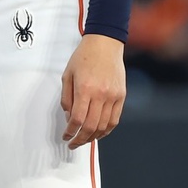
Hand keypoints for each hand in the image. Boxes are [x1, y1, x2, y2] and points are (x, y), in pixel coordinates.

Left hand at [60, 33, 125, 148]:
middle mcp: (101, 94)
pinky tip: (99, 133)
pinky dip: (106, 130)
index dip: (70, 131)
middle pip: (90, 126)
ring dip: (93, 137)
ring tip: (84, 140)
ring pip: (104, 126)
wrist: (105, 43)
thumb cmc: (84, 56)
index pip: (77, 119)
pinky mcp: (121, 96)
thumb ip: (66, 98)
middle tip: (73, 143)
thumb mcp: (67, 75)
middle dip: (80, 139)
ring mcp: (113, 96)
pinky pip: (115, 119)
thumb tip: (69, 117)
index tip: (66, 136)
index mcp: (85, 89)